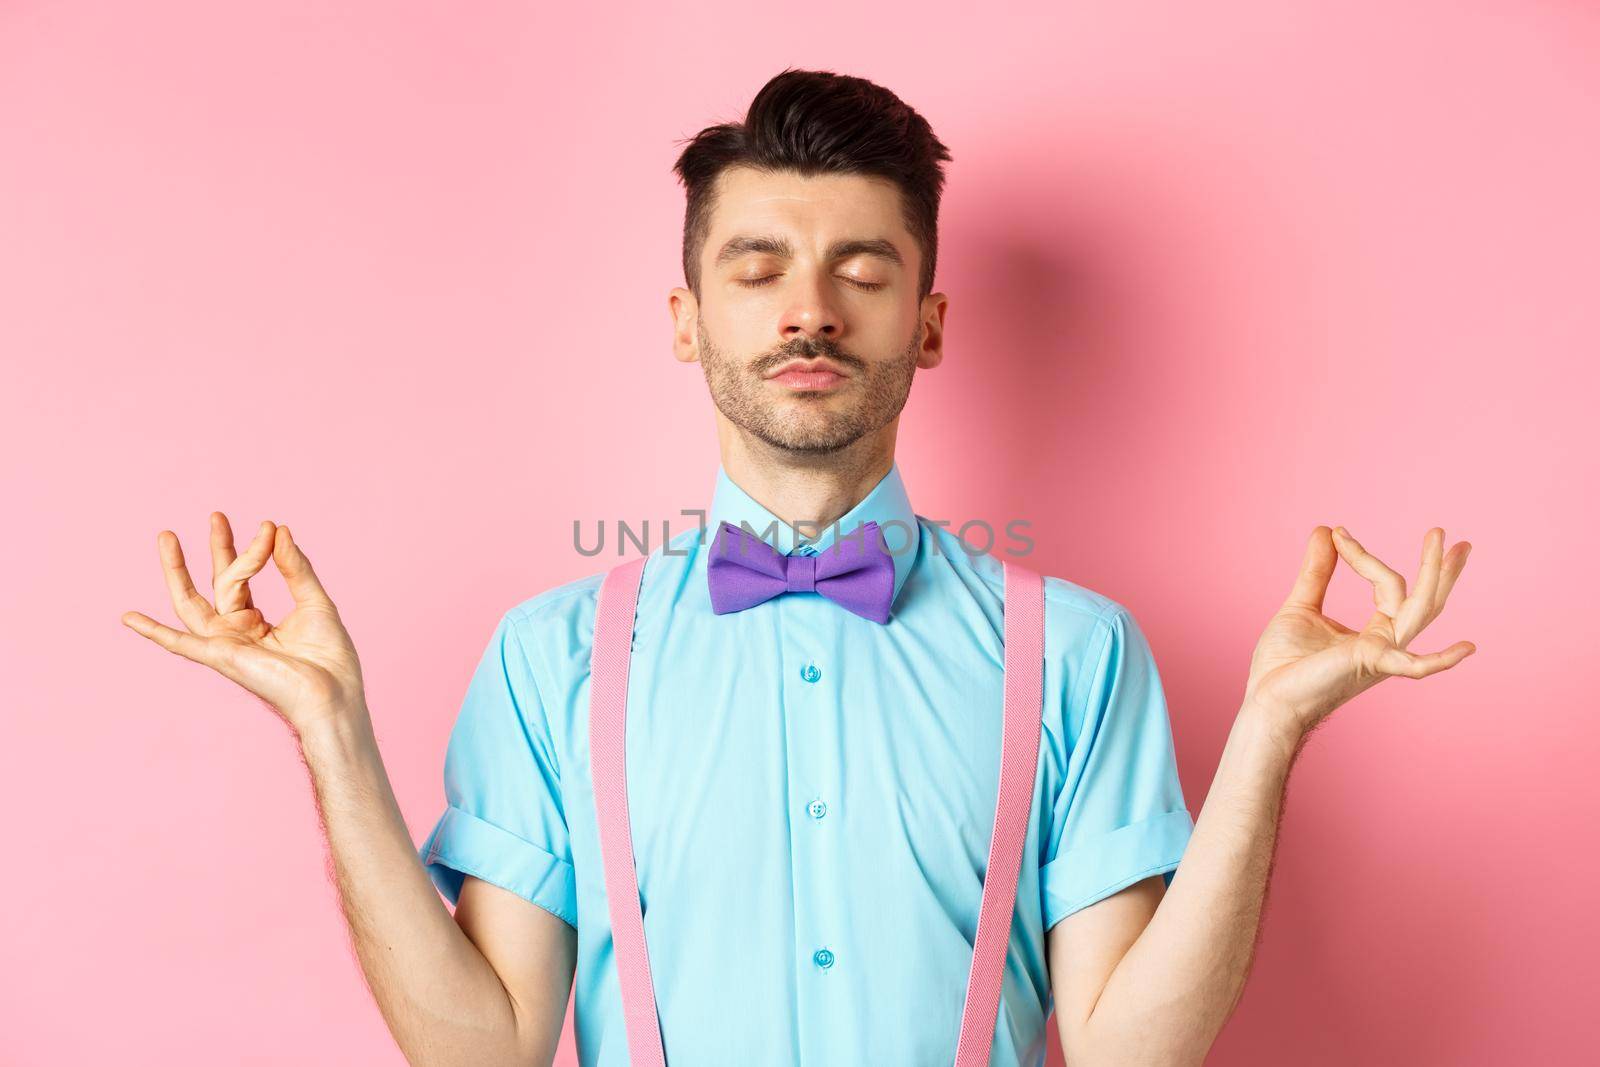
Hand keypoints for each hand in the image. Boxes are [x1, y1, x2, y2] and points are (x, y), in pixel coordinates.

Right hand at [121, 513, 366, 736]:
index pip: (246, 576)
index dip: (257, 548)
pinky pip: (181, 644)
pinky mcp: (221, 657)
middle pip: (217, 583)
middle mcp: (235, 632)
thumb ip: (294, 567)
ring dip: (177, 571)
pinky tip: (129, 617)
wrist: (333, 695)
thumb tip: (278, 529)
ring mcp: (225, 644)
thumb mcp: (314, 601)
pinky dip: (154, 632)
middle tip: (216, 515)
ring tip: (167, 536)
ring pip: (191, 603)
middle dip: (216, 549)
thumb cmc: (329, 658)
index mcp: (255, 622)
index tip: (270, 526)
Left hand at [1243, 525, 1474, 740]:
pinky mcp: (1370, 665)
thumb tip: (1325, 530)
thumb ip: (1318, 572)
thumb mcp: (1302, 606)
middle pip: (1423, 600)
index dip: (1363, 555)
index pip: (1387, 585)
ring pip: (1419, 611)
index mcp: (1374, 631)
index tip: (1337, 532)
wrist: (1268, 700)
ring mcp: (1382, 654)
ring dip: (1433, 574)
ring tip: (1439, 538)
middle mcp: (1386, 642)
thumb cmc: (1285, 663)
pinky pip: (1413, 665)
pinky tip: (1466, 649)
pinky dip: (1440, 660)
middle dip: (1437, 567)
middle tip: (1443, 533)